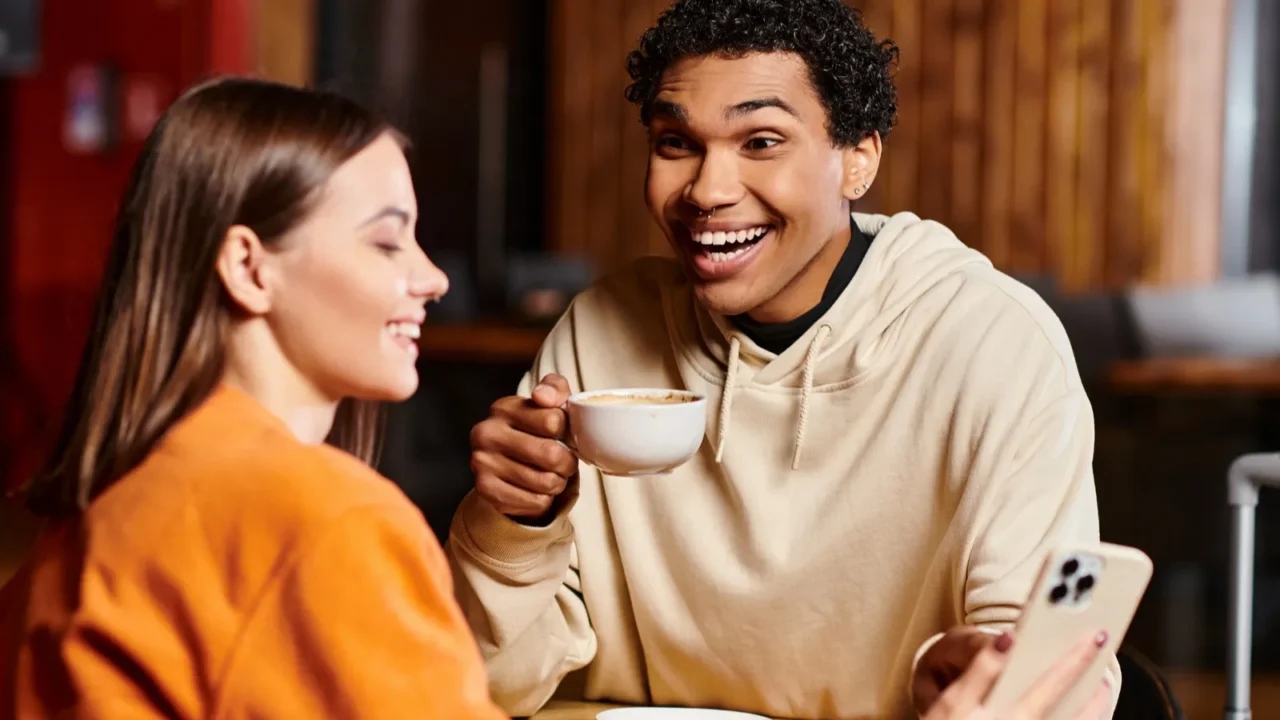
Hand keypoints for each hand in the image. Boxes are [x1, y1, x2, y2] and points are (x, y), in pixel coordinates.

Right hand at [470, 374, 578, 517]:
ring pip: (545, 482)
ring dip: (557, 483)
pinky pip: (535, 502)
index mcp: (503, 408)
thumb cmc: (536, 431)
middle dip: (567, 463)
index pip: (554, 421)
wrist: (507, 466)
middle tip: (563, 463)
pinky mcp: (485, 490)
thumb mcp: (549, 404)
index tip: (562, 436)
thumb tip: (543, 395)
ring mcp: (482, 462)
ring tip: (550, 476)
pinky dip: (544, 499)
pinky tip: (535, 490)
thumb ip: (554, 389)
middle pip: (551, 454)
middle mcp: (486, 433)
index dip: (567, 432)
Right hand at [923, 630, 1109, 719]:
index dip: (1077, 659)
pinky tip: (1080, 716)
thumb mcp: (954, 702)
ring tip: (1100, 695)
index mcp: (1015, 715)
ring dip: (1093, 711)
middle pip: (1077, 712)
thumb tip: (1009, 639)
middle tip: (1106, 672)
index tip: (1096, 640)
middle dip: (1095, 690)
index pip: (1054, 682)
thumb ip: (982, 670)